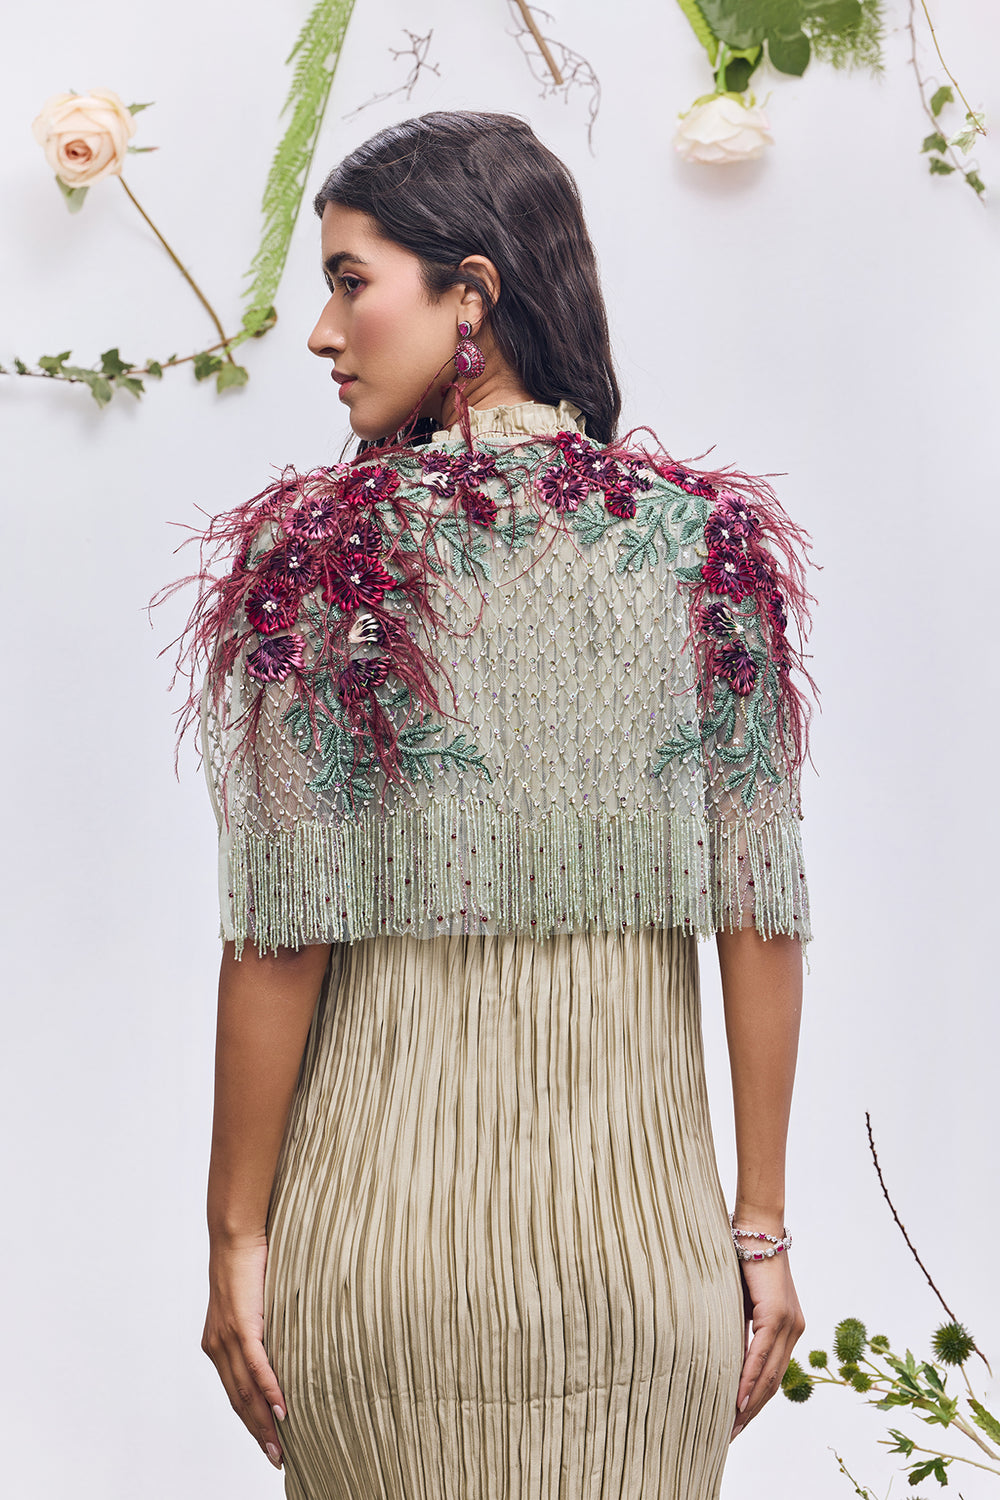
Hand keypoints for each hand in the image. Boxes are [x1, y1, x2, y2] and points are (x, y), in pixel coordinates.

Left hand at [201, 1232, 286, 1468]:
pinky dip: (270, 1390)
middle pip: (238, 1400)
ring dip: (265, 1421)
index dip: (249, 1420)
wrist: (236, 1236)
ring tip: (280, 1446)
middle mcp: (217, 1346)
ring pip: (246, 1391)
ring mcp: (227, 1338)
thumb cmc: (249, 1264)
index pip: (233, 1392)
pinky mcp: (242, 1325)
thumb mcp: (252, 1304)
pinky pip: (257, 1366)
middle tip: (276, 1458)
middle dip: (257, 1432)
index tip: (266, 1443)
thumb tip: (282, 1344)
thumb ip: (260, 1329)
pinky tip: (282, 1409)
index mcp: (217, 1344)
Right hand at [730, 1254, 804, 1440]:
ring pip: (770, 1374)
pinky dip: (749, 1379)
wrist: (756, 1230)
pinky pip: (761, 1355)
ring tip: (732, 1426)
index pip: (773, 1375)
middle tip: (731, 1435)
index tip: (737, 1423)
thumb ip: (740, 1329)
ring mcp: (788, 1323)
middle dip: (752, 1412)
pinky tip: (738, 1399)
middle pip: (773, 1382)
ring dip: (750, 1403)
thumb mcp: (741, 1303)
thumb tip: (724, 1357)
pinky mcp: (777, 1314)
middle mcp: (794, 1330)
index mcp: (788, 1328)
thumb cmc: (744, 1261)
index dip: (756, 1402)